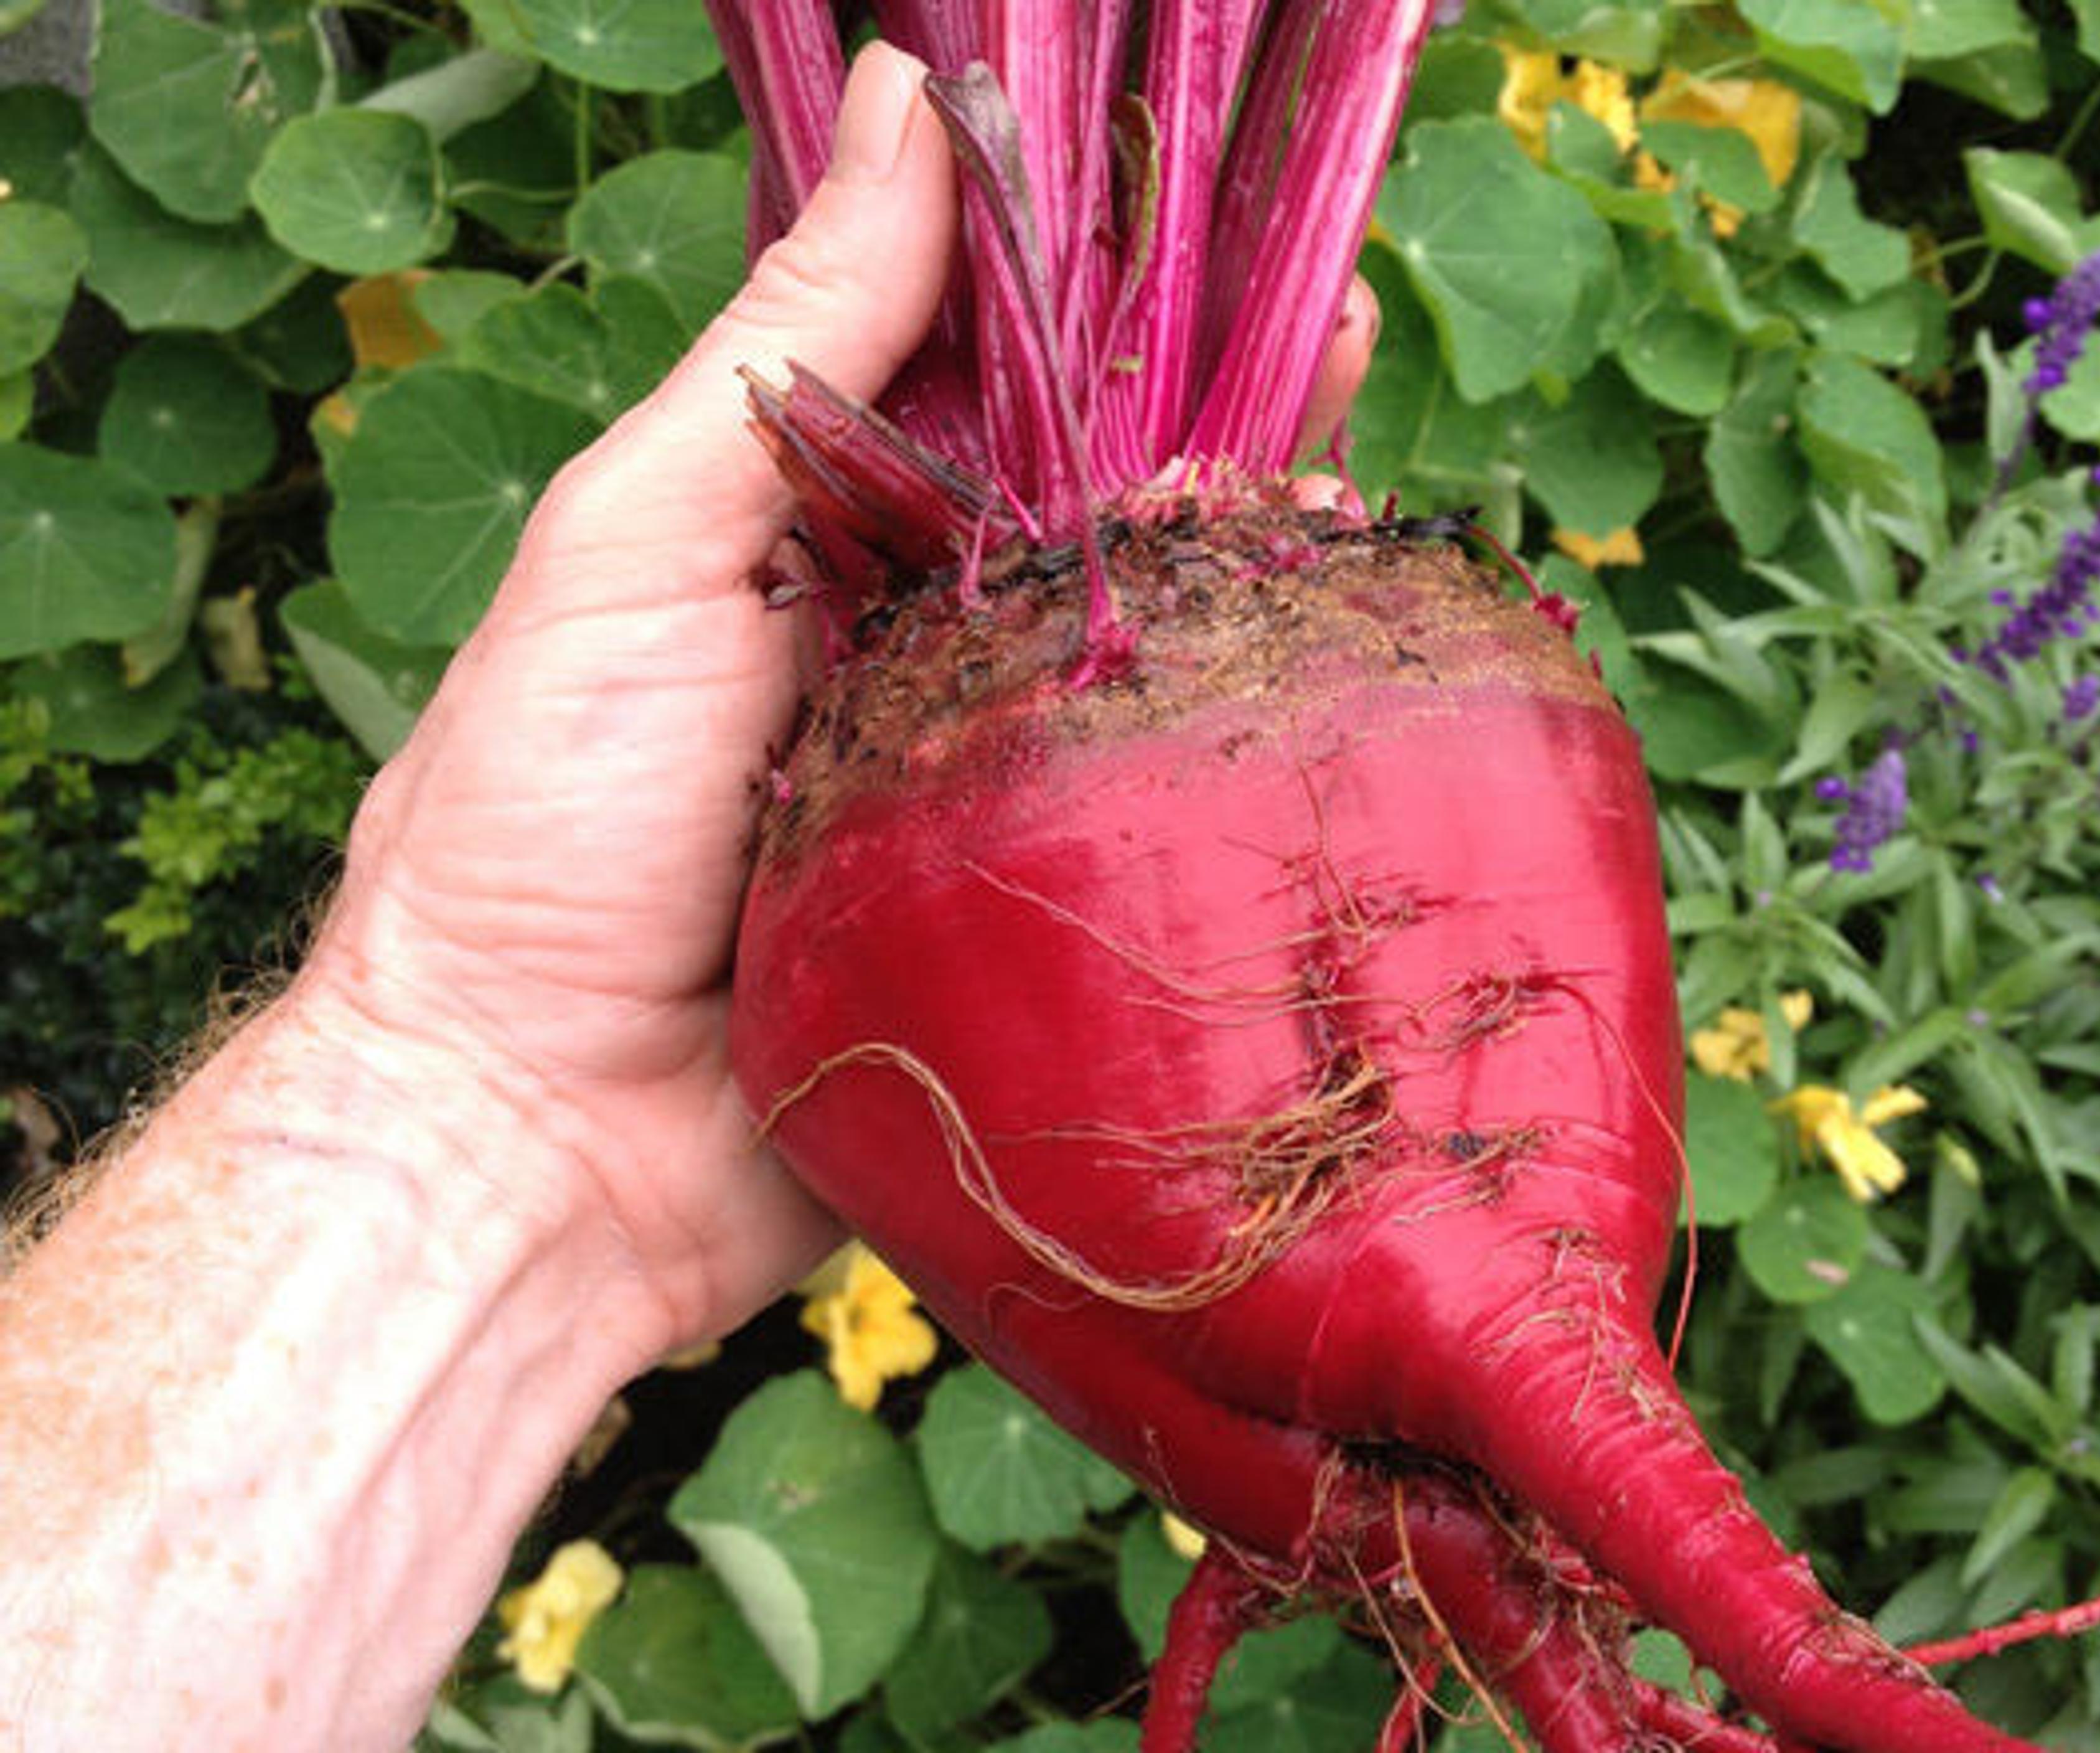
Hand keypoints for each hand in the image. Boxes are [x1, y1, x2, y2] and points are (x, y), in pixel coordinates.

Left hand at [303, 43, 1379, 1356]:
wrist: (534, 1141)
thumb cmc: (543, 819)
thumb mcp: (647, 535)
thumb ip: (797, 338)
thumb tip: (901, 98)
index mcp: (832, 548)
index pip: (1002, 391)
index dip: (1109, 306)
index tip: (1213, 227)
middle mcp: (931, 662)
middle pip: (1105, 518)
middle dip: (1221, 427)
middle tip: (1329, 333)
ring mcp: (998, 800)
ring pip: (1162, 665)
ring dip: (1255, 581)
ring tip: (1338, 504)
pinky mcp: (1048, 931)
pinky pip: (1170, 831)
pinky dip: (1253, 759)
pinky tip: (1343, 686)